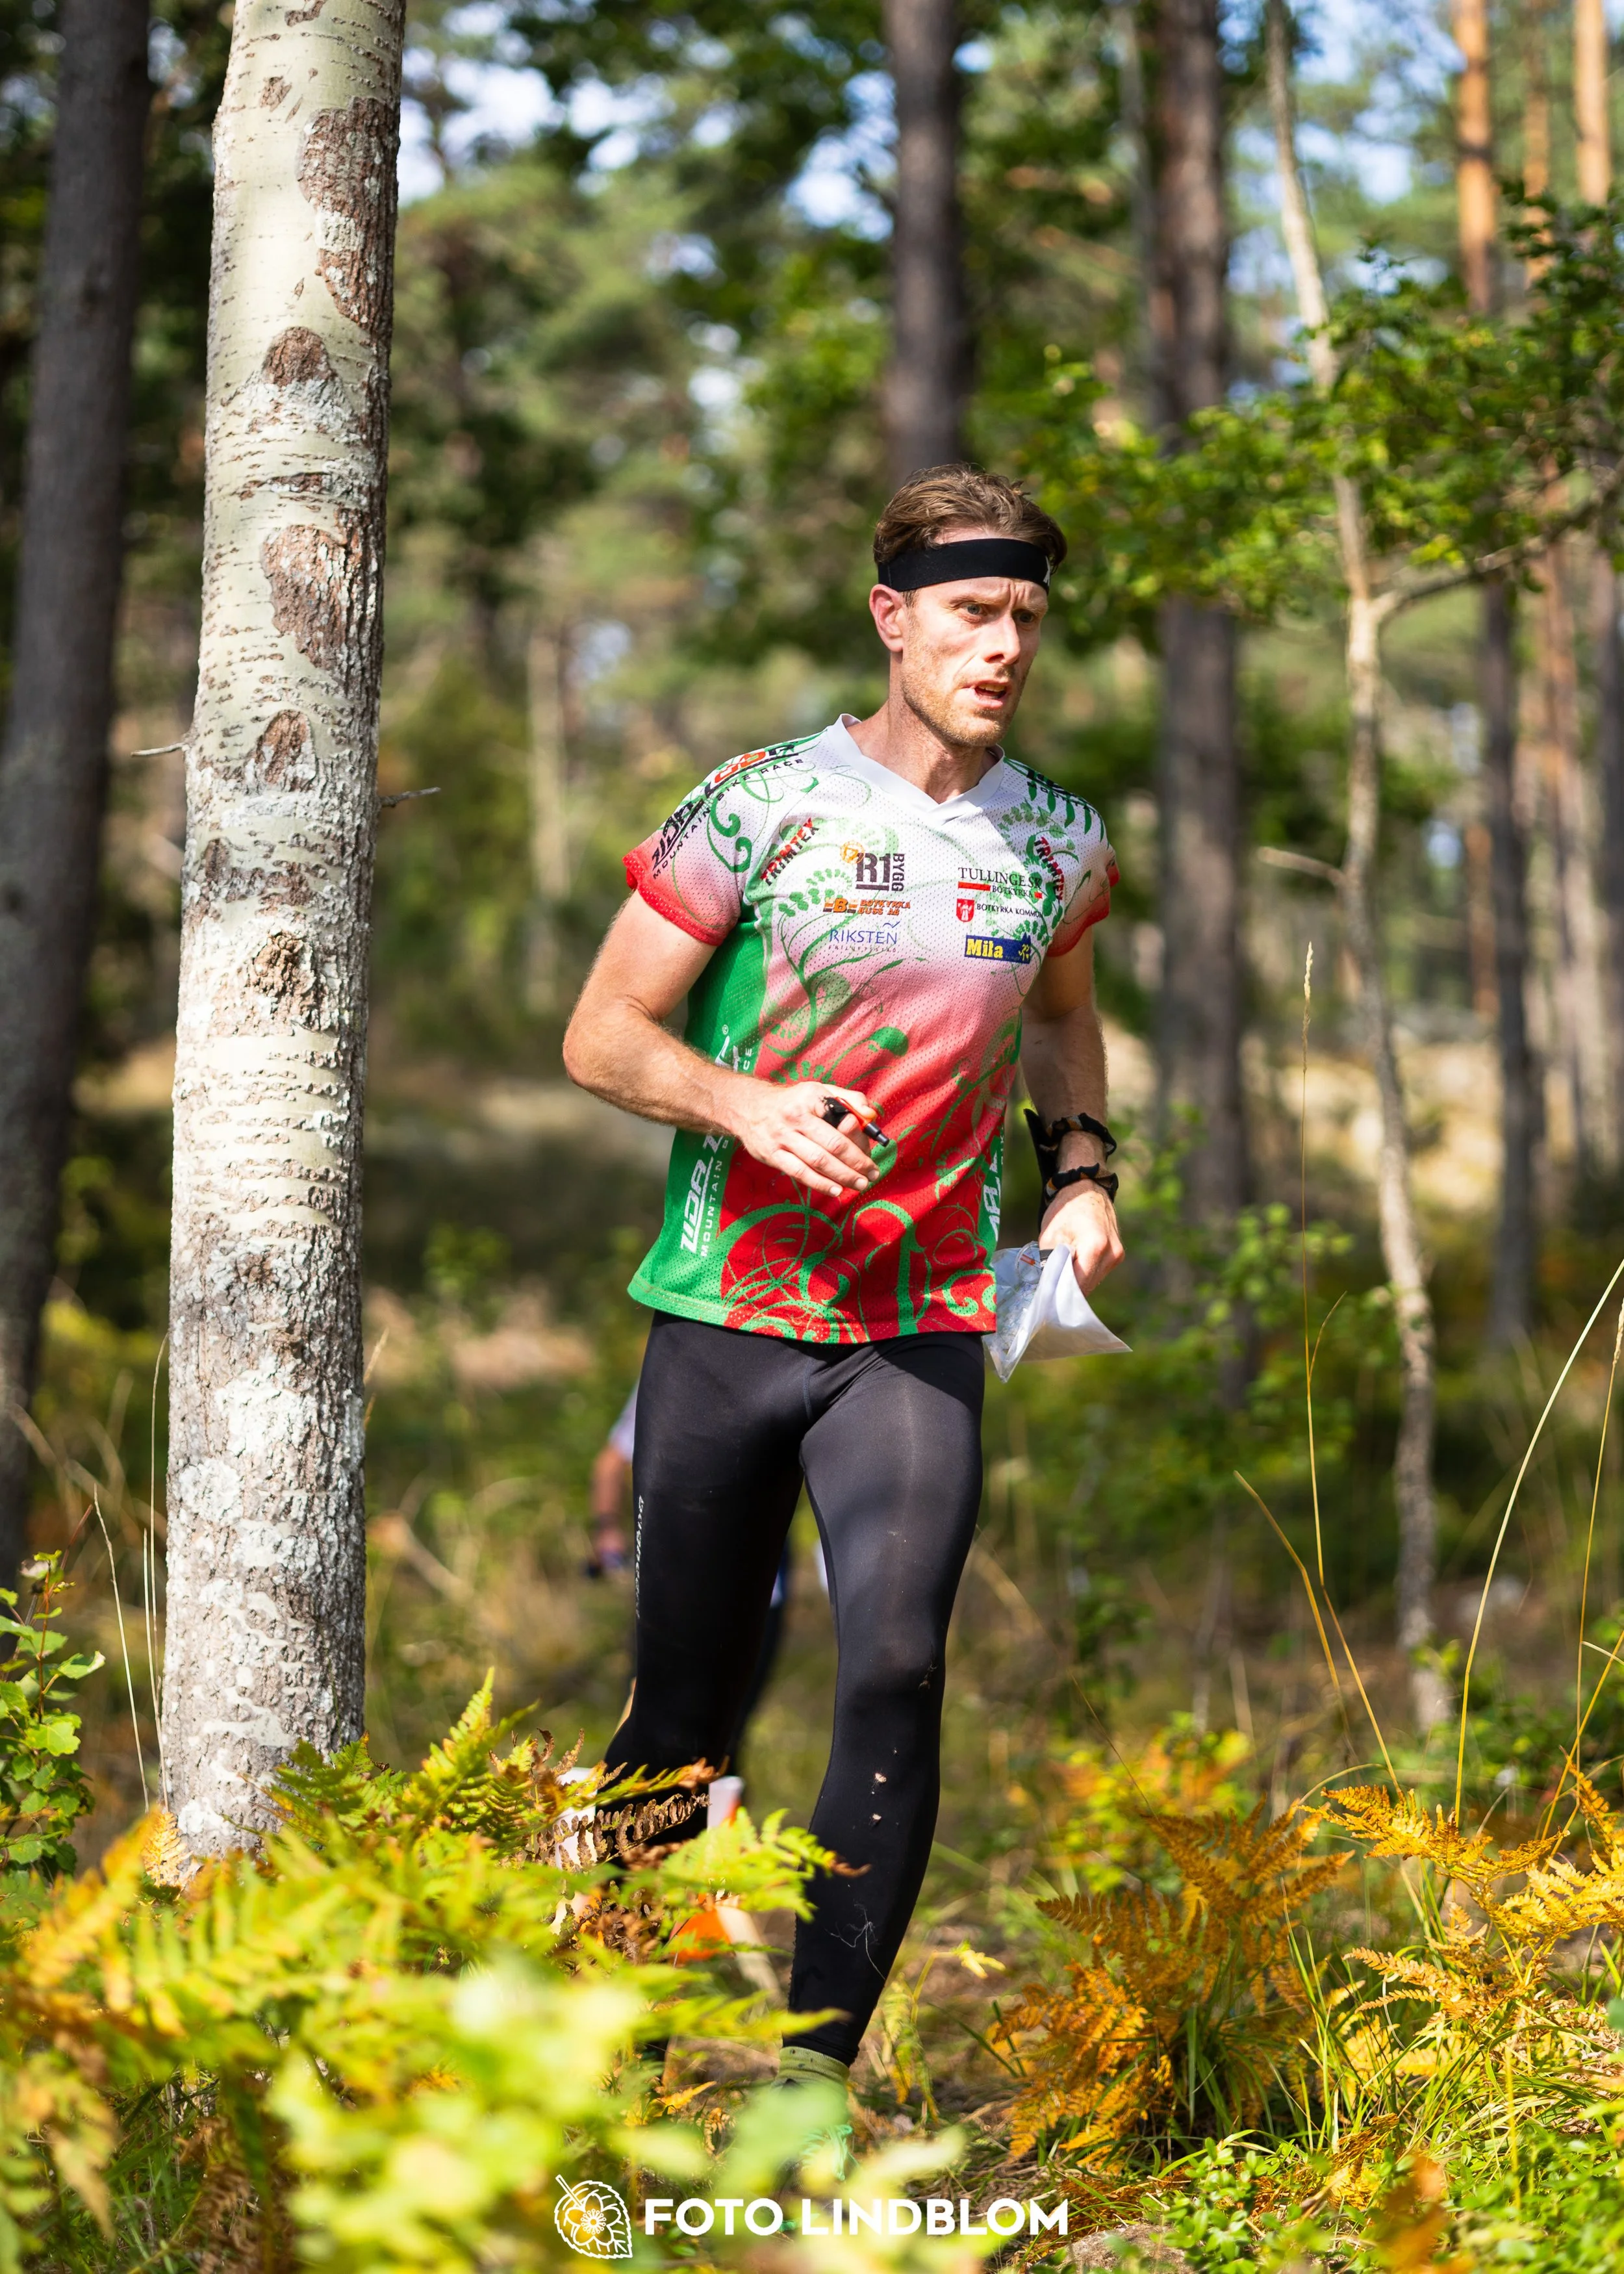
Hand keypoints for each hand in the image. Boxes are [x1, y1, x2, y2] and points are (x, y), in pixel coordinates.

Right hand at [722, 1079, 878, 1200]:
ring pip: (818, 1161)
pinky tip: (835, 1190)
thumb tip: (871, 1115)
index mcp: (811, 1097)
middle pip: (833, 1144)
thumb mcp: (818, 1090)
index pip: (842, 1118)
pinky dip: (819, 1183)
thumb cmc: (791, 1101)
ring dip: (842, 1176)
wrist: (747, 1107)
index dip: (860, 1138)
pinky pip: (799, 1172)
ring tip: (860, 1184)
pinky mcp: (772, 1154)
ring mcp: (782, 1137)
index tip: (873, 1152)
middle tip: (872, 1174)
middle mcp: (795, 1116)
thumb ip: (848, 1099)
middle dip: (857, 1162)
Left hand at [1038, 1181, 1122, 1293]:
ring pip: (1094, 1280)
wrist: (1085, 1189)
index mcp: (1095, 1246)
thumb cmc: (1065, 1209)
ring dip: (1078, 1281)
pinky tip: (1073, 1265)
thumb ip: (1051, 1264)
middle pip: (1088, 1285)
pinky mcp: (1118, 1254)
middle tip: (1051, 1290)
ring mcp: (1117, 1254)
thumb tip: (1050, 1289)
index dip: (1063, 1294)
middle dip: (1069, 1290)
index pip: (1079, 1284)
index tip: (1049, 1300)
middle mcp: (1112, 1253)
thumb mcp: (1050, 1237)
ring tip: (1061, 1274)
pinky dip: (1085, 1273)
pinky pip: (1099, 1272)